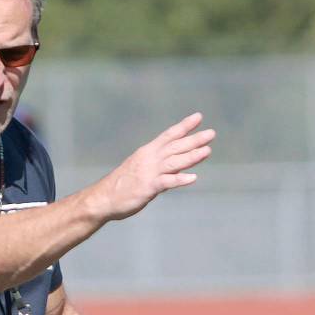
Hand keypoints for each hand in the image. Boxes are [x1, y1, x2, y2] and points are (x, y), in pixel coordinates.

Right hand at [91, 113, 214, 220]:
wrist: (103, 198)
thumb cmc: (122, 184)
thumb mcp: (141, 169)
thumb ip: (161, 166)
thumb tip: (180, 167)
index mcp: (147, 152)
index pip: (169, 135)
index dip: (184, 126)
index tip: (199, 117)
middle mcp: (149, 159)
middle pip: (175, 147)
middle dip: (194, 139)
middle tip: (211, 133)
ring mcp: (149, 172)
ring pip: (174, 162)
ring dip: (191, 156)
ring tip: (207, 151)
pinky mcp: (147, 187)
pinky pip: (166, 182)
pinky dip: (180, 180)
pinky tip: (193, 178)